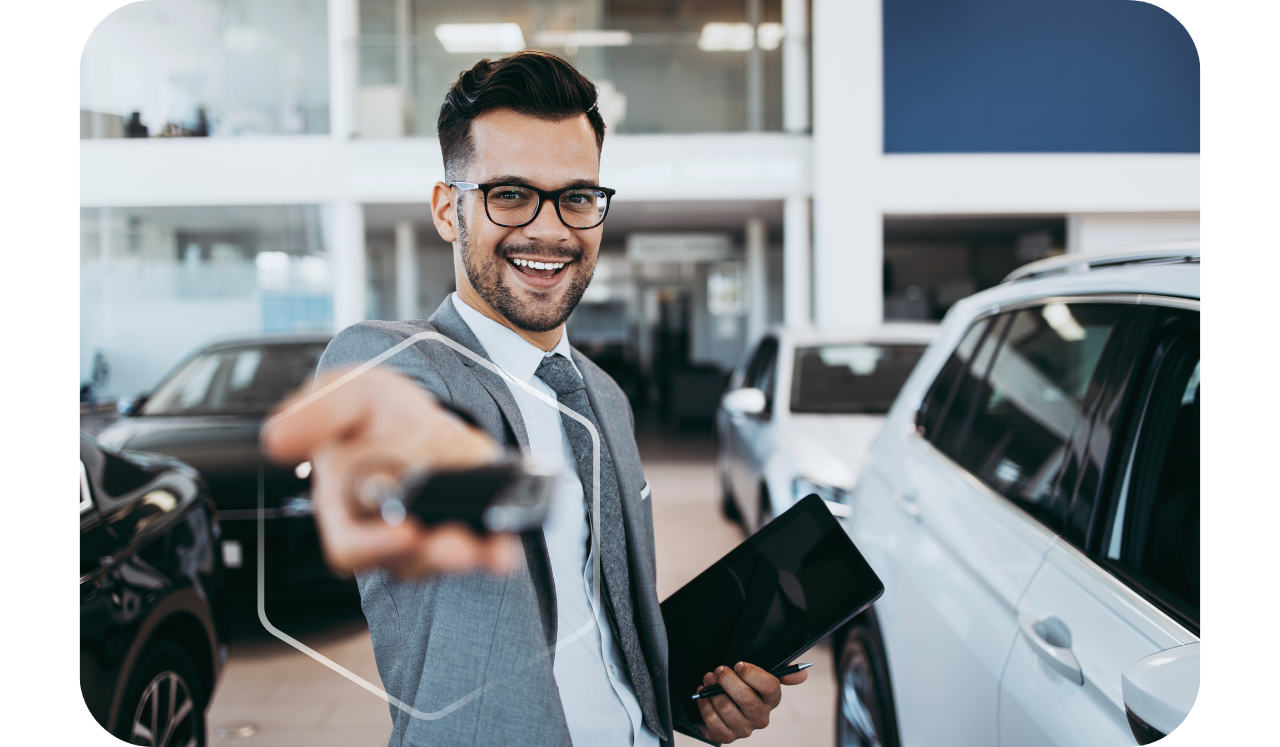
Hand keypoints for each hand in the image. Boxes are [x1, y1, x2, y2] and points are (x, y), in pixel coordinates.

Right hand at [263, 367, 514, 577]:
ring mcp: (430, 533)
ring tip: (484, 546)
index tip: (403, 532)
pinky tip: (507, 545)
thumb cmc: (374, 413)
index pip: (350, 546)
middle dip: (432, 557)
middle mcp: (388, 531)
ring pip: (445, 561)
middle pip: (405, 561)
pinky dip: (497, 551)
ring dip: (469, 557)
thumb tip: (277, 437)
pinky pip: (483, 551)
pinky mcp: (469, 527)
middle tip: (454, 546)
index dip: (373, 546)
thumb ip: (317, 413)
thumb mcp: (347, 395)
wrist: (421, 411)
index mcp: (347, 509)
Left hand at [694, 661, 808, 742]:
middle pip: (746, 698)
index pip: (770, 686)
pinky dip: (704, 704)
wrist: (725, 710)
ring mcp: (744, 729)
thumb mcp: (761, 677)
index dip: (752, 673)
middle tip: (718, 670)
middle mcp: (760, 717)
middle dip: (727, 680)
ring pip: (726, 708)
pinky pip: (712, 720)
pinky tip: (704, 696)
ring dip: (712, 691)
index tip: (739, 665)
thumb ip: (782, 672)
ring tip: (709, 681)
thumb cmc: (744, 688)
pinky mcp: (727, 737)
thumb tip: (803, 674)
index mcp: (772, 700)